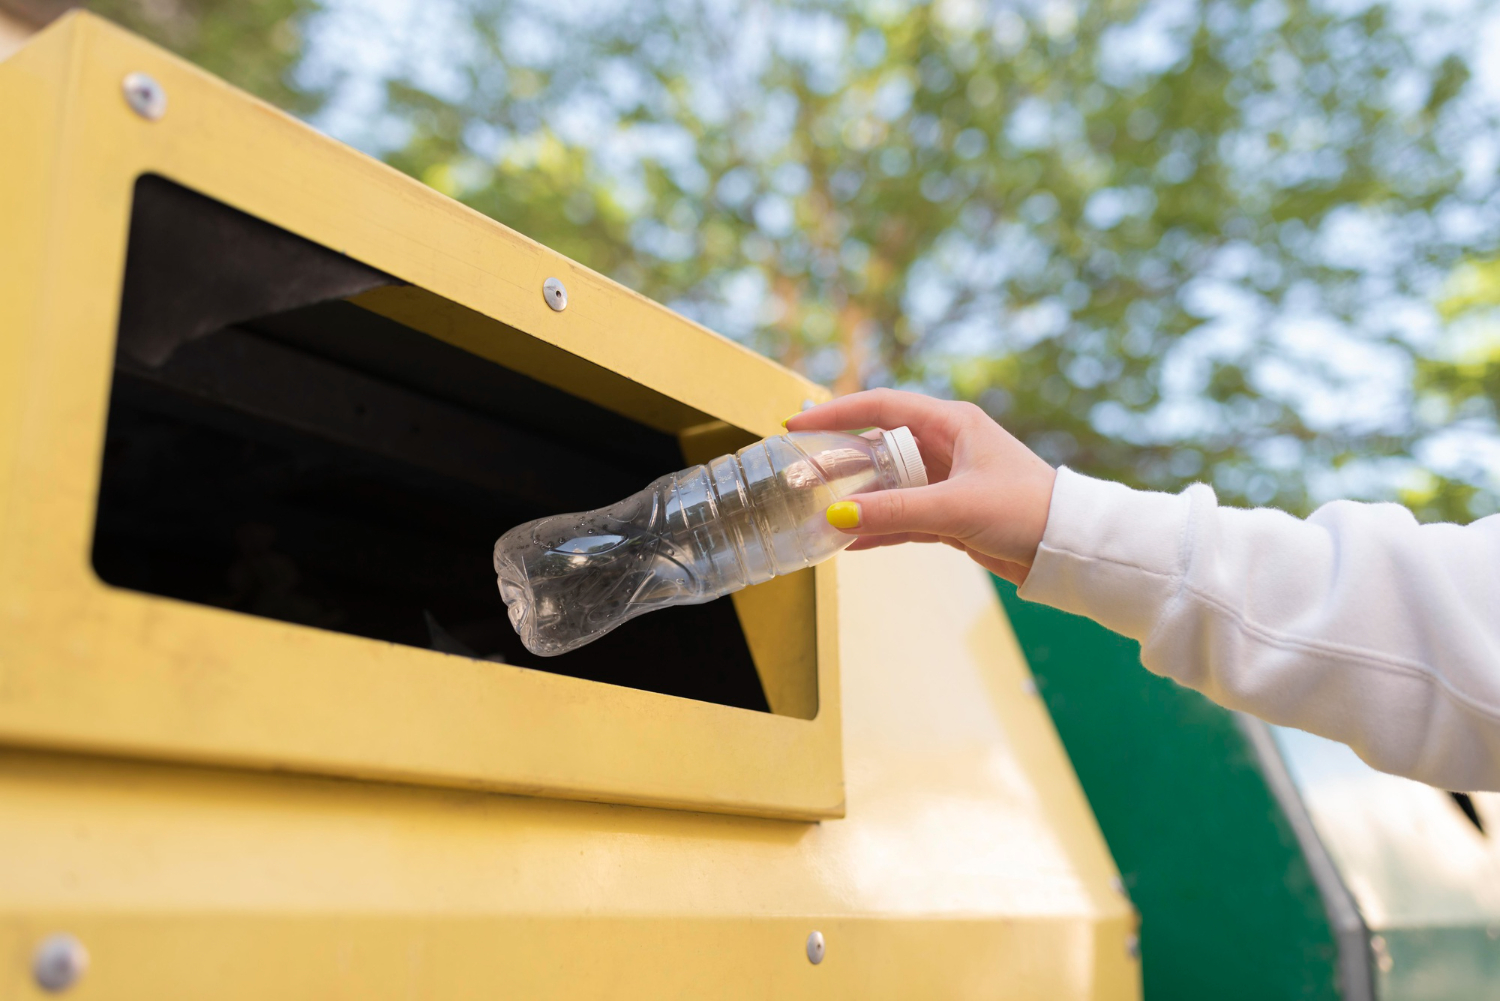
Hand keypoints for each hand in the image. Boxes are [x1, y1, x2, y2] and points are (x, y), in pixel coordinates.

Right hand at [786, 389, 1056, 585]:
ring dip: (858, 500)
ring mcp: (948, 481)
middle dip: (840, 461)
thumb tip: (839, 516)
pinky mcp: (952, 514)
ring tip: (818, 514)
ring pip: (890, 485)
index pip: (881, 407)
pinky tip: (852, 542)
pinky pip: (904, 516)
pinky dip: (880, 527)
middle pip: (879, 446)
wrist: (1068, 547)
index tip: (798, 422)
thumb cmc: (1025, 510)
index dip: (837, 412)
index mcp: (952, 424)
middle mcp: (947, 446)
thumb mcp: (956, 507)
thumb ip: (896, 511)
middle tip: (801, 475)